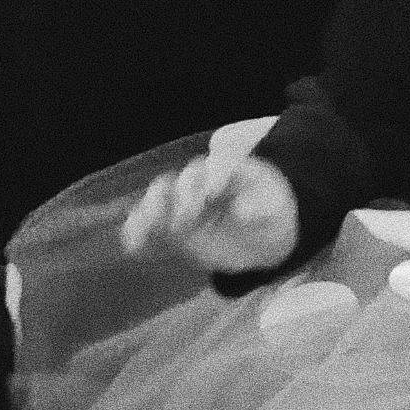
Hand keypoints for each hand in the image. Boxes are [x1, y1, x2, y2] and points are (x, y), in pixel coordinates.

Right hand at [120, 151, 298, 272]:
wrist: (262, 237)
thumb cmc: (271, 214)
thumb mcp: (275, 210)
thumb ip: (261, 208)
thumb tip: (244, 211)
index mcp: (231, 170)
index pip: (217, 166)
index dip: (213, 176)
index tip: (212, 192)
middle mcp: (203, 181)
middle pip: (186, 178)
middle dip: (184, 193)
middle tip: (188, 215)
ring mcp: (184, 201)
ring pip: (161, 195)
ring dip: (153, 208)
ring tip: (149, 225)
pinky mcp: (171, 224)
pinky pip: (149, 222)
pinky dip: (139, 230)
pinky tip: (134, 244)